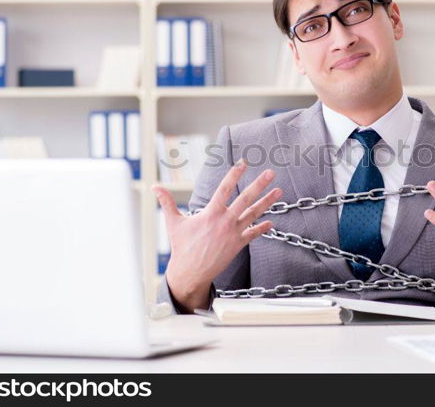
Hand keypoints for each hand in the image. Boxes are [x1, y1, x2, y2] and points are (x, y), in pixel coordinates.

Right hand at [153, 159, 282, 311]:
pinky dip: (262, 228)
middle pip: (245, 199)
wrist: (190, 272)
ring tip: (279, 191)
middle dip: (260, 184)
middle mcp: (225, 221)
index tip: (243, 162)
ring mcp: (233, 233)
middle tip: (271, 173)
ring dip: (267, 202)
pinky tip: (271, 222)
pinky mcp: (238, 245)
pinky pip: (253, 234)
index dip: (234, 174)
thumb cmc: (181, 247)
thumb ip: (167, 202)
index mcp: (210, 213)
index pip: (225, 189)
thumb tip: (154, 187)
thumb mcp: (173, 222)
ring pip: (254, 214)